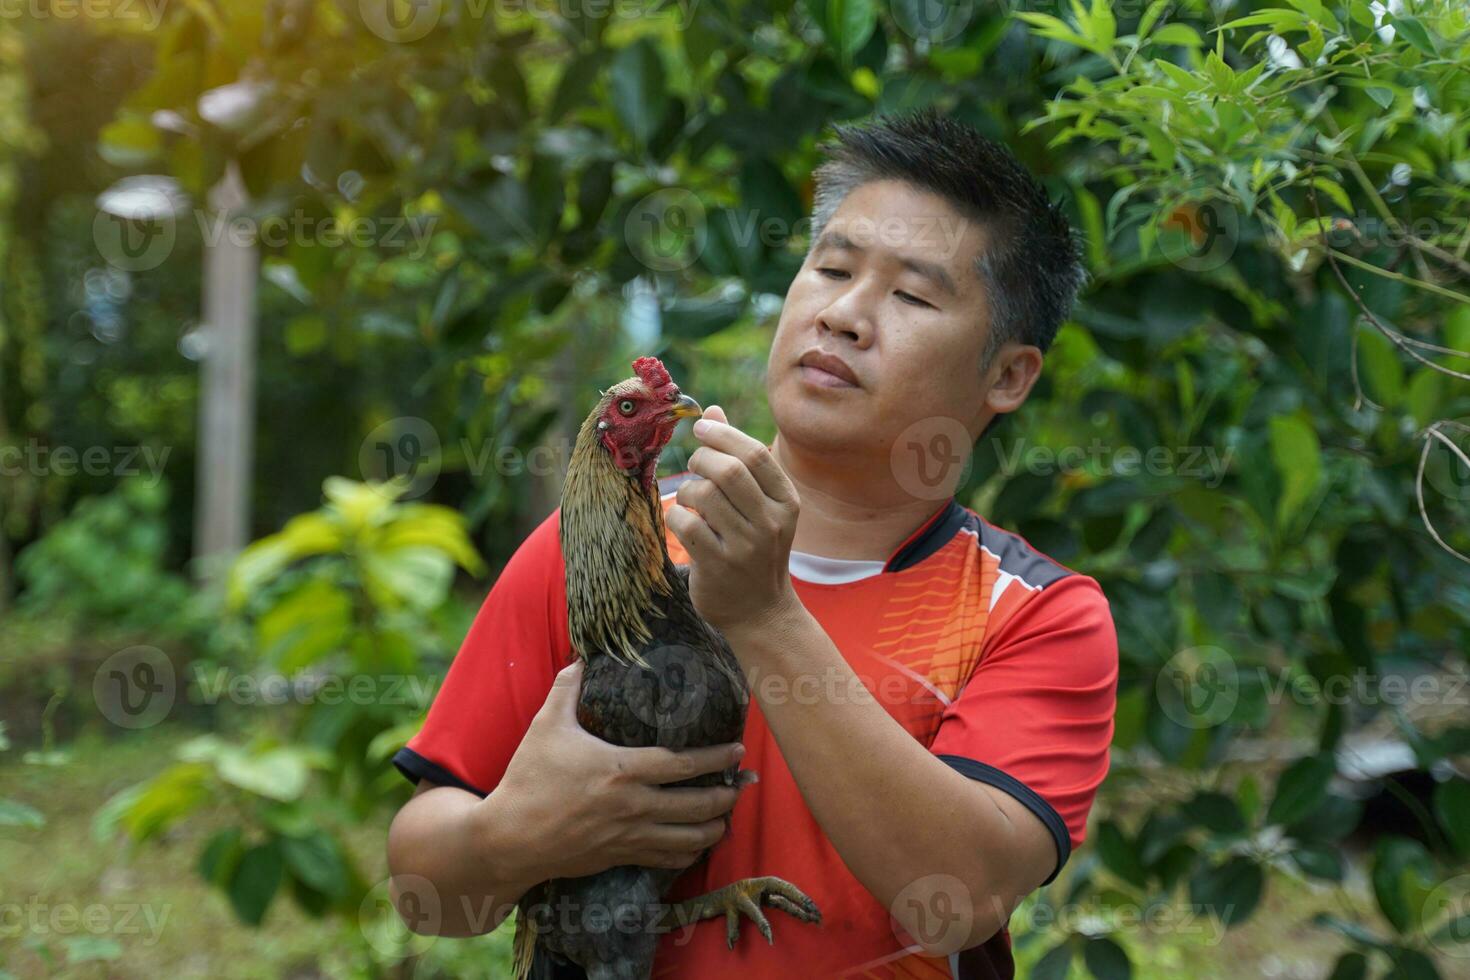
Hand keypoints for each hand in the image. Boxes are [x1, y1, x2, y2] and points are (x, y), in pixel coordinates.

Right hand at [486, 659, 744, 880]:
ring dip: (715, 826)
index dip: (716, 758)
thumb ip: (566, 689)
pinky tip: (697, 843)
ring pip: (689, 838)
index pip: (683, 764)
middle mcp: (634, 806)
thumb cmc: (529, 779)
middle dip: (727, 794)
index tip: (737, 749)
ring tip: (729, 815)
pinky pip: (667, 860)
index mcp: (623, 771)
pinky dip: (689, 852)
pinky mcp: (620, 857)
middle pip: (697, 804)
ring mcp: (629, 837)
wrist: (509, 838)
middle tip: (744, 783)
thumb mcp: (546, 726)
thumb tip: (581, 657)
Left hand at [664, 405, 801, 636]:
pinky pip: (686, 525)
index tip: (701, 428)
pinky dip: (677, 517)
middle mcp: (771, 523)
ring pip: (705, 495)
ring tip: (691, 500)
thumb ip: (738, 458)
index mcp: (787, 502)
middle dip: (702, 459)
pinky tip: (684, 524)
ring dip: (688, 490)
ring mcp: (745, 547)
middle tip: (693, 465)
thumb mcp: (761, 505)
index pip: (755, 454)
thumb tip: (712, 411)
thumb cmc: (756, 548)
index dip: (723, 434)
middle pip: (730, 471)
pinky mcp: (718, 566)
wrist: (761, 612)